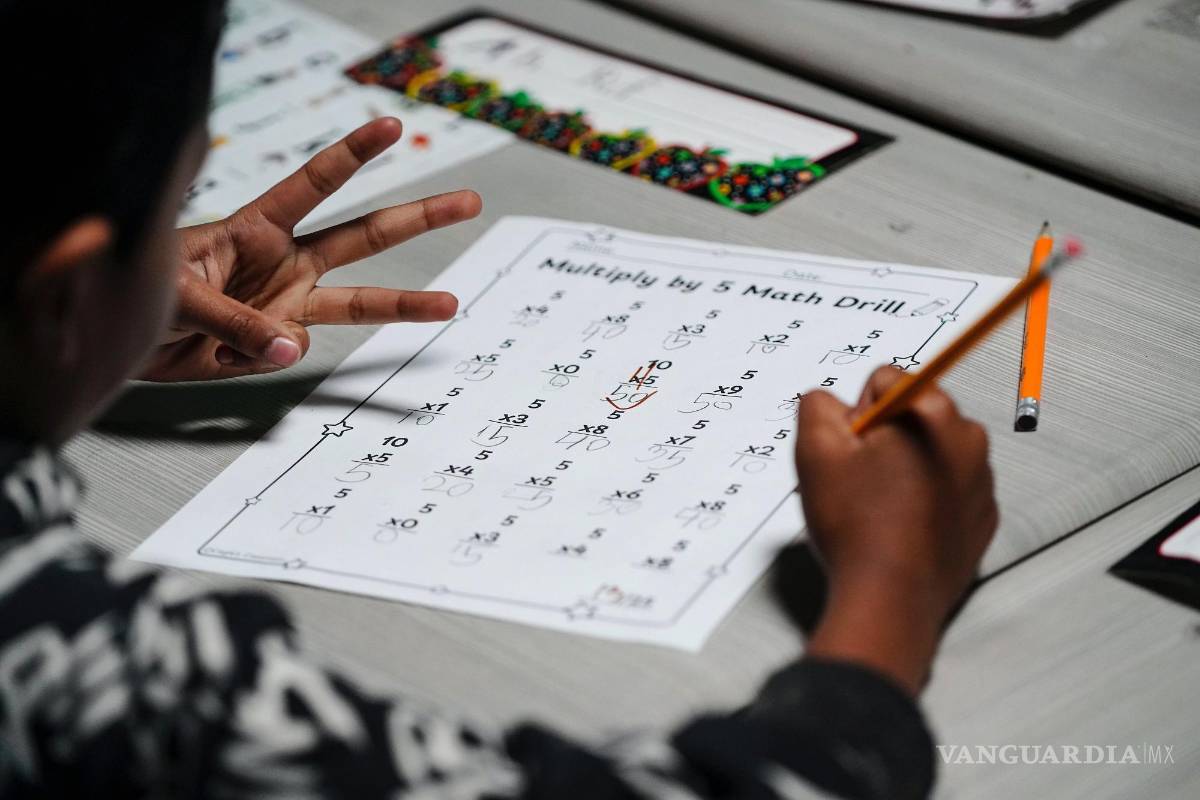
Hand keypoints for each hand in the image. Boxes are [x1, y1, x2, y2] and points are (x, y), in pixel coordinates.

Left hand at [142, 118, 480, 380]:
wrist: (122, 339)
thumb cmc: (141, 291)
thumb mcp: (178, 294)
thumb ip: (236, 321)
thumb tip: (292, 348)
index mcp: (258, 229)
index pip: (314, 185)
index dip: (354, 154)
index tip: (391, 126)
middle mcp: (285, 264)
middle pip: (364, 237)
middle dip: (418, 217)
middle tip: (466, 202)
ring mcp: (287, 305)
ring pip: (359, 303)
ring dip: (406, 304)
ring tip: (449, 304)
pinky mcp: (277, 345)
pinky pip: (284, 356)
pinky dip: (250, 360)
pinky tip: (214, 353)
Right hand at [795, 367, 996, 693]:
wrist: (890, 598)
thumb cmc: (858, 528)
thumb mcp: (814, 451)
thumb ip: (817, 405)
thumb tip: (828, 402)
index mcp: (931, 412)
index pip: (884, 380)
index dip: (855, 415)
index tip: (851, 449)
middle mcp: (968, 439)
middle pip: (911, 416)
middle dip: (883, 440)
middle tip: (859, 480)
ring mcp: (981, 480)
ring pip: (929, 454)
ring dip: (903, 470)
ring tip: (878, 508)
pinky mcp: (981, 516)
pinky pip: (947, 490)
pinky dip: (924, 501)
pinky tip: (899, 526)